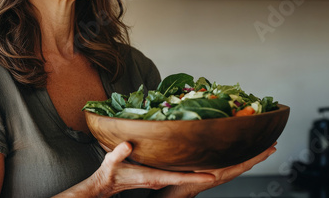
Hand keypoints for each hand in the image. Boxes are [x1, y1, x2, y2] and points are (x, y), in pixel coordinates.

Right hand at [91, 142, 215, 196]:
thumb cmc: (110, 173)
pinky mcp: (155, 175)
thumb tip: (127, 144)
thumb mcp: (111, 161)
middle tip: (221, 165)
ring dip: (196, 170)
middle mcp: (158, 178)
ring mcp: (158, 178)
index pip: (179, 178)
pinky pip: (175, 173)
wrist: (106, 184)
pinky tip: (192, 161)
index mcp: (152, 176)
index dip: (196, 176)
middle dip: (202, 173)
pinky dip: (186, 168)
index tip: (213, 175)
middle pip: (185, 177)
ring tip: (212, 162)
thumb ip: (119, 153)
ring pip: (181, 175)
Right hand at [153, 143, 277, 197]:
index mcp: (222, 171)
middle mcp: (225, 173)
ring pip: (243, 164)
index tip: (271, 147)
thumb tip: (216, 146)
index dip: (259, 155)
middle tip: (273, 144)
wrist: (178, 189)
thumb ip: (206, 159)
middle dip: (261, 154)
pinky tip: (245, 154)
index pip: (246, 162)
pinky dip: (245, 159)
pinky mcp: (219, 173)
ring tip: (264, 148)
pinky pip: (236, 165)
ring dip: (255, 156)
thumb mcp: (194, 166)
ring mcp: (223, 174)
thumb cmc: (184, 179)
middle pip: (248, 163)